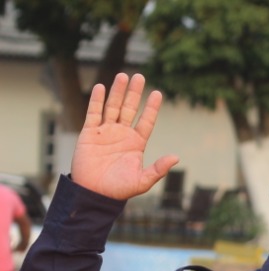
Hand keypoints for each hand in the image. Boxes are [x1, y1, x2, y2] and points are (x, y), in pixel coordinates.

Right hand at [71, 73, 178, 200]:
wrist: (93, 193)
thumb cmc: (119, 189)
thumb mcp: (143, 180)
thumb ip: (159, 169)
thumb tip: (176, 157)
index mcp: (136, 143)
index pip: (146, 121)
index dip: (151, 108)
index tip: (158, 93)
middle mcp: (122, 134)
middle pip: (129, 108)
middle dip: (134, 93)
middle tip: (139, 76)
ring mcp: (106, 132)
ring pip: (112, 107)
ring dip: (117, 92)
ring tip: (123, 76)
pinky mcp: (89, 133)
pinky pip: (94, 113)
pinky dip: (97, 100)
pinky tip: (102, 87)